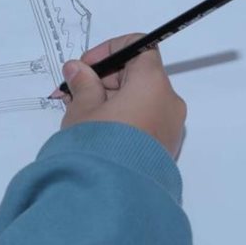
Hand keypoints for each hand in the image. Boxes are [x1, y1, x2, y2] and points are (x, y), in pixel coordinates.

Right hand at [57, 34, 186, 157]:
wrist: (113, 198)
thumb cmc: (99, 145)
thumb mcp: (83, 108)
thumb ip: (82, 83)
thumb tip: (78, 69)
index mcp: (153, 84)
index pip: (139, 47)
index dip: (110, 50)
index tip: (86, 67)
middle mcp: (169, 102)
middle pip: (139, 74)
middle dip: (105, 79)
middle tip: (75, 92)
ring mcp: (170, 127)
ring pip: (140, 99)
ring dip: (112, 100)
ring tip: (80, 116)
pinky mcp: (165, 148)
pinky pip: (144, 121)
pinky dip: (123, 118)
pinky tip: (97, 131)